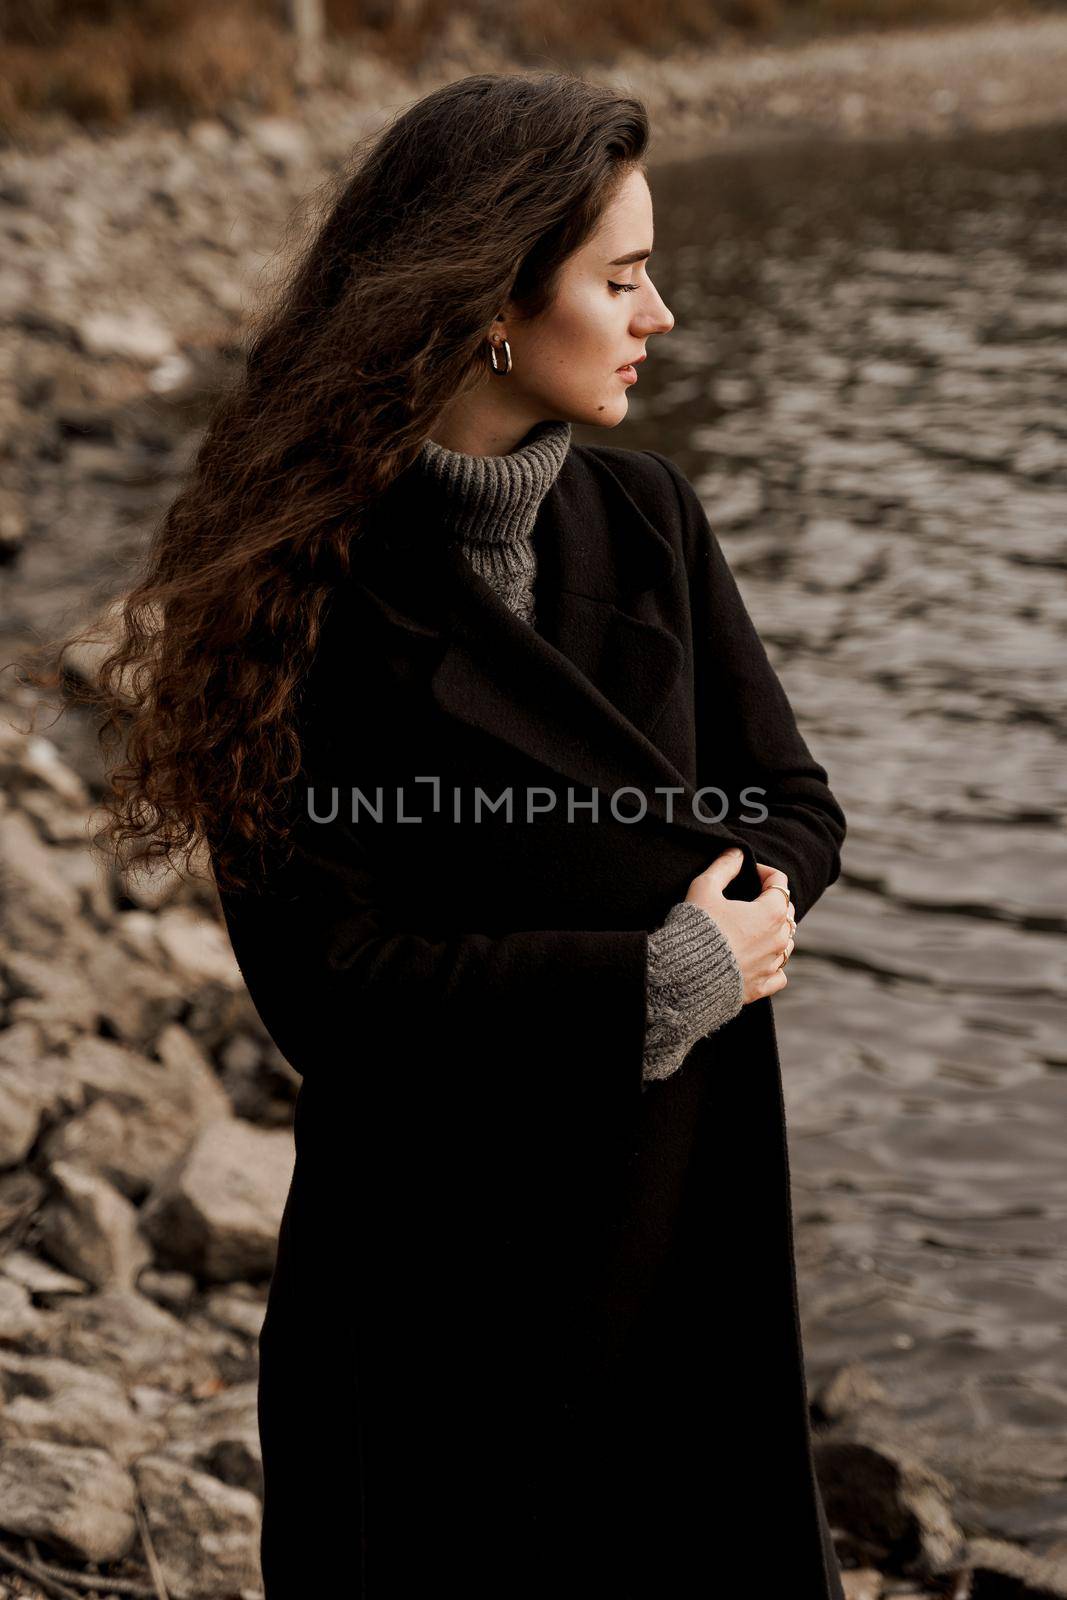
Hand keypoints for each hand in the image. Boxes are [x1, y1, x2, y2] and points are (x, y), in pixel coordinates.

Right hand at [683, 849, 795, 1004]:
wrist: (685, 974)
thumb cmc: (696, 928)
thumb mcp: (704, 888)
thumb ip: (724, 866)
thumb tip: (736, 852)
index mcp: (770, 912)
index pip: (779, 882)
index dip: (765, 872)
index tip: (750, 872)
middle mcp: (778, 939)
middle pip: (786, 913)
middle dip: (771, 901)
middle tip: (750, 899)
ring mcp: (772, 965)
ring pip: (786, 944)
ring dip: (774, 933)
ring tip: (753, 929)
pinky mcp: (761, 986)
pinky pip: (779, 974)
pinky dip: (773, 965)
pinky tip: (758, 960)